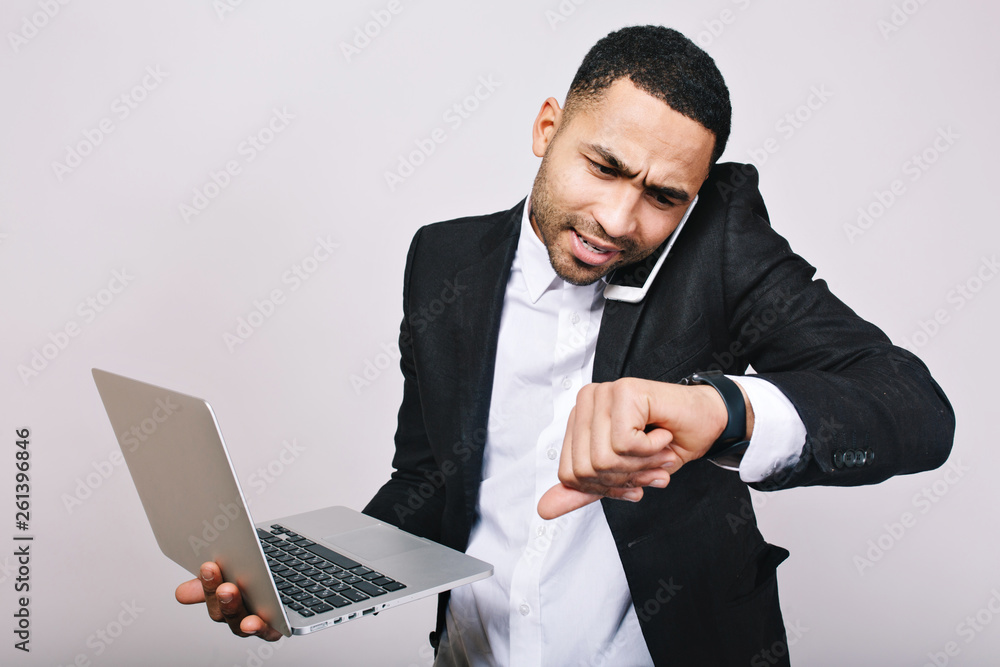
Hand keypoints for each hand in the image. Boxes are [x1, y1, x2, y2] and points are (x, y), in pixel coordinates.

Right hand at [175, 562, 281, 640]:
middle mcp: (238, 616)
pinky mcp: (274, 629)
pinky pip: (267, 632)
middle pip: (223, 612)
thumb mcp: (236, 571)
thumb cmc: (260, 577)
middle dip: (222, 597)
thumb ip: (212, 581)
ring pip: (240, 624)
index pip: (211, 597)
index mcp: (225, 601)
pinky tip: (255, 620)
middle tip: (224, 583)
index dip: (207, 585)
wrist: (291, 581)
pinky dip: (259, 628)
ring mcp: (256, 624)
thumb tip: (181, 593)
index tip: (208, 566)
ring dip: (235, 610)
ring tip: (234, 594)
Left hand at [537, 377, 750, 518]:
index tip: (632, 482)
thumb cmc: (665, 444)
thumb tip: (544, 510)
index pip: (570, 474)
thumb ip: (584, 490)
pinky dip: (650, 450)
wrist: (706, 424)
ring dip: (640, 465)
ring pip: (604, 457)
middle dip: (624, 478)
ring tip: (657, 452)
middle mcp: (585, 402)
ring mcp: (603, 394)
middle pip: (586, 469)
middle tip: (650, 467)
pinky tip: (662, 435)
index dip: (604, 488)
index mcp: (578, 419)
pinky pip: (625, 443)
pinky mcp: (624, 392)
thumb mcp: (620, 476)